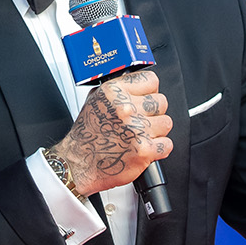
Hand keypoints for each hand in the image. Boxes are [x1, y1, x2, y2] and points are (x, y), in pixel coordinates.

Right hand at [53, 70, 171, 196]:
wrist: (78, 163)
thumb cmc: (86, 135)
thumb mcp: (94, 100)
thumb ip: (116, 89)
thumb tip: (135, 83)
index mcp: (114, 92)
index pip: (150, 80)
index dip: (149, 91)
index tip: (145, 99)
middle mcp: (125, 108)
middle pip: (161, 102)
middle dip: (153, 113)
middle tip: (141, 121)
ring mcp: (136, 129)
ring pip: (166, 123)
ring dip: (157, 131)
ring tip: (141, 136)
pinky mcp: (144, 150)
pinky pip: (167, 144)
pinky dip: (159, 149)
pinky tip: (144, 149)